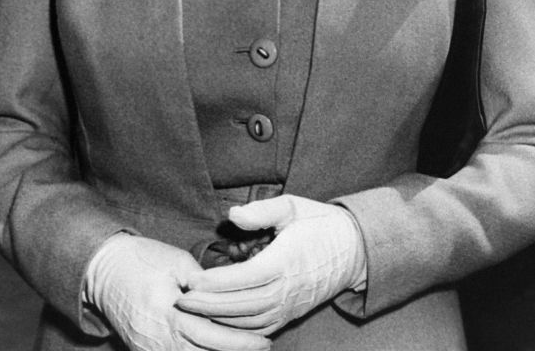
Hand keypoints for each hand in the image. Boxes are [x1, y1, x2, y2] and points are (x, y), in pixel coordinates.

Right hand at [85, 233, 270, 350]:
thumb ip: (204, 283)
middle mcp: (157, 338)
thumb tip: (231, 297)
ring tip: (244, 350)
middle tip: (264, 348)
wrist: (103, 270)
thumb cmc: (143, 258)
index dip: (240, 341)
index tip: (264, 340)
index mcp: (167, 311)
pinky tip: (215, 350)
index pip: (211, 334)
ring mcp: (149, 350)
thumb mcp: (177, 261)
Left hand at [176, 195, 365, 335]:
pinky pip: (259, 329)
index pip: (243, 279)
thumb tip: (232, 215)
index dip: (214, 283)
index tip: (191, 278)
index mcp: (285, 261)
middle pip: (240, 306)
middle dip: (207, 305)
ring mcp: (289, 306)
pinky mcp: (290, 314)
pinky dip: (236, 329)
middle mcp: (286, 290)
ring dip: (218, 319)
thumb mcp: (293, 205)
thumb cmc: (320, 224)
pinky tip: (220, 320)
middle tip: (181, 300)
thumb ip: (261, 210)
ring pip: (247, 323)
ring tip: (194, 311)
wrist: (354, 250)